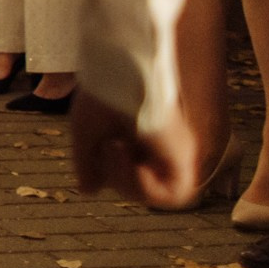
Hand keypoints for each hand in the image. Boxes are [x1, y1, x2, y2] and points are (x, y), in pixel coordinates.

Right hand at [70, 92, 201, 209]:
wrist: (120, 74)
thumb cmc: (101, 95)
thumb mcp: (84, 133)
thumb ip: (86, 164)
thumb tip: (88, 191)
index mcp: (136, 139)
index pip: (124, 174)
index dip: (108, 175)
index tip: (97, 152)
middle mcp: (157, 148)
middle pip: (138, 187)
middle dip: (114, 177)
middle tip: (106, 146)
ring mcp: (172, 153)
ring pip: (155, 194)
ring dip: (129, 184)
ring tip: (116, 149)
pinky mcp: (184, 156)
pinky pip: (175, 194)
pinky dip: (150, 190)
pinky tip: (135, 166)